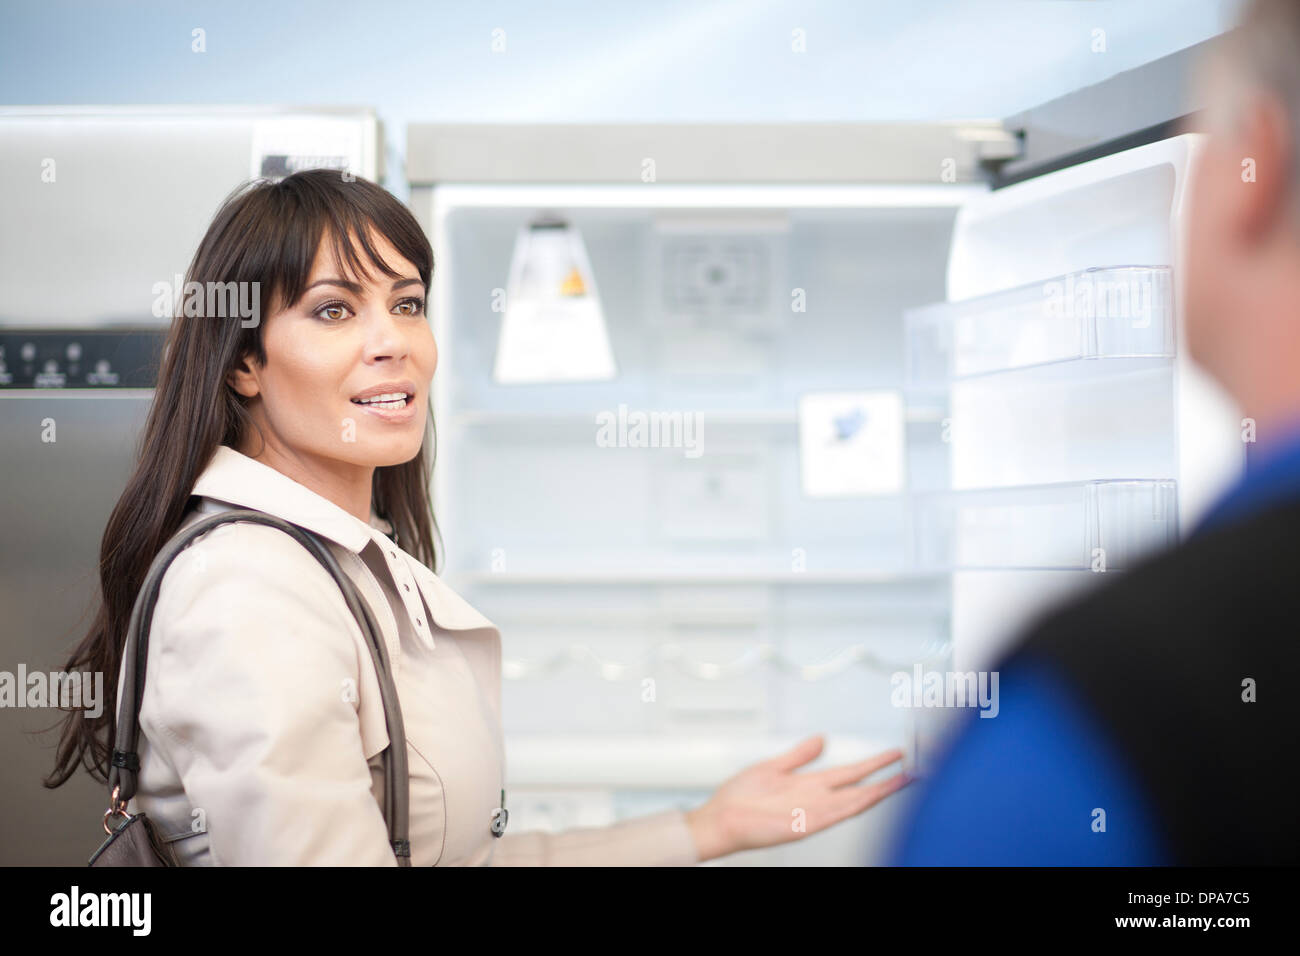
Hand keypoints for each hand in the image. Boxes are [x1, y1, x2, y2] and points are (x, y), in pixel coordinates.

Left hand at [685, 735, 910, 861]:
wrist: (719, 819)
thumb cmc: (740, 798)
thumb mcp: (773, 766)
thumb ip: (799, 755)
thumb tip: (822, 739)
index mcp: (811, 785)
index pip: (852, 773)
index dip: (876, 764)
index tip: (897, 754)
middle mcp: (816, 799)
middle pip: (861, 787)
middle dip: (888, 779)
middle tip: (917, 768)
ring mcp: (812, 813)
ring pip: (854, 801)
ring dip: (879, 792)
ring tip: (904, 781)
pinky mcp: (801, 825)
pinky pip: (832, 815)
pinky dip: (851, 807)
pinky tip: (867, 798)